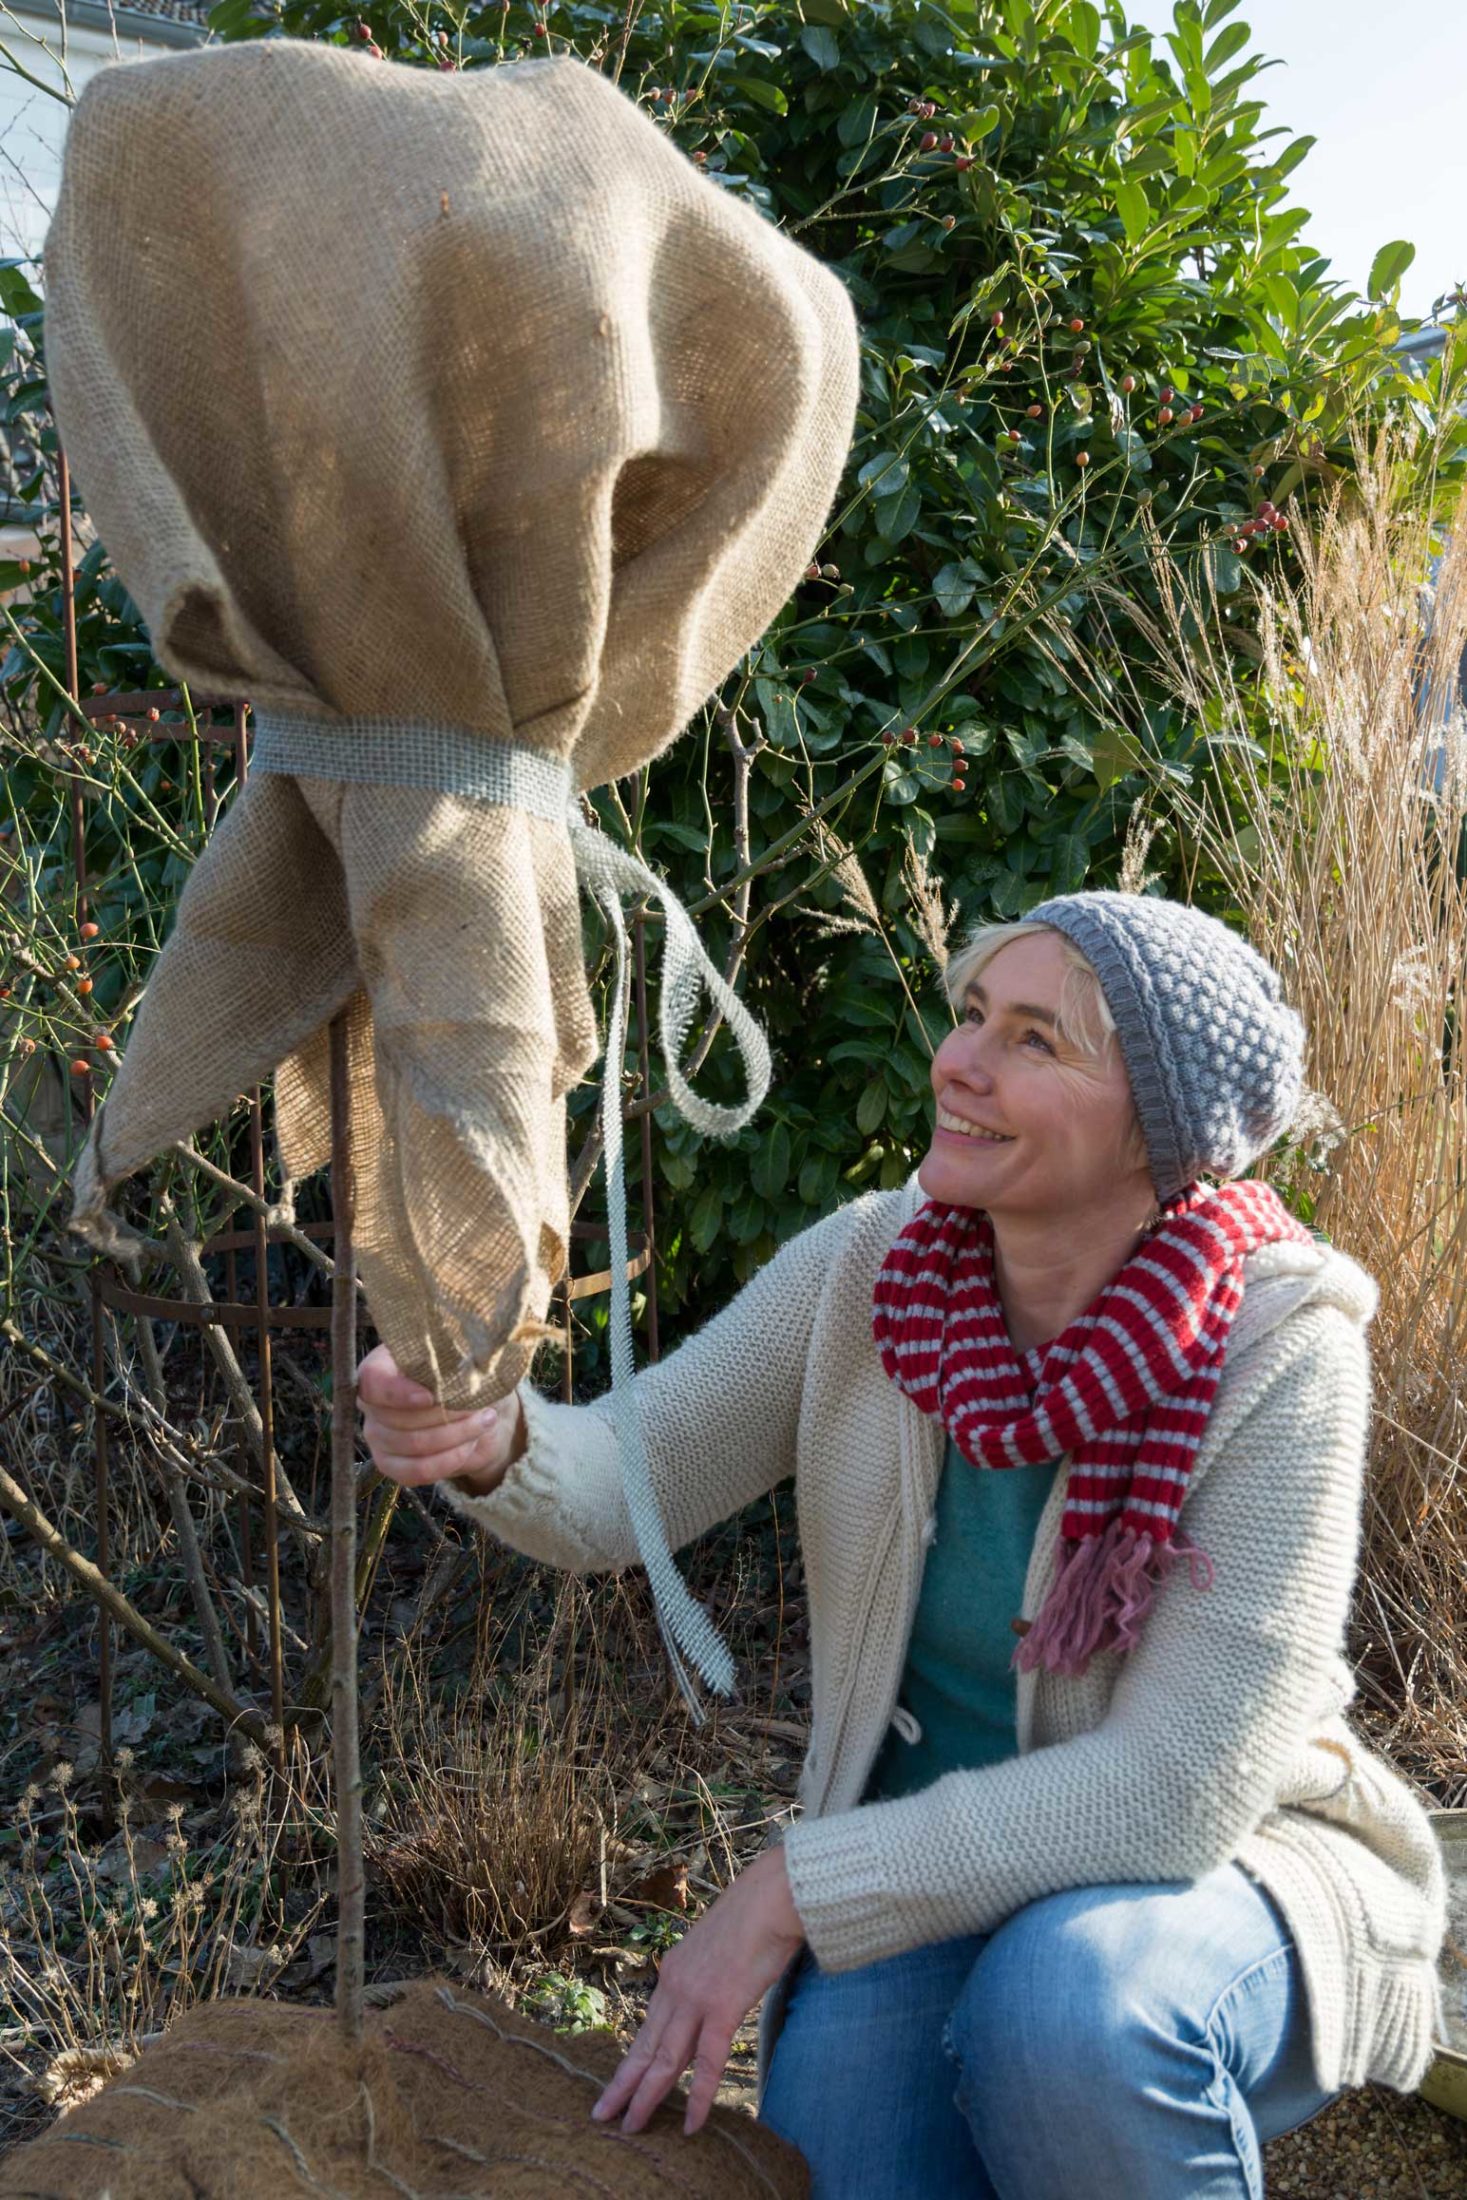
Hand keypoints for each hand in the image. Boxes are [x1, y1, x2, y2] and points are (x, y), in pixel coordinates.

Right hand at [356, 1341, 524, 1493]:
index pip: (372, 1380)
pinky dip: (449, 1460)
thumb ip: (457, 1355)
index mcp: (381, 1367)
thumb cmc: (466, 1376)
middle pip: (397, 1419)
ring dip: (455, 1435)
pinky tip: (471, 1444)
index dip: (398, 1392)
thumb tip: (466, 1364)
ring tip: (485, 1421)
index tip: (431, 1396)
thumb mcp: (464, 1357)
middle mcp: (372, 1404)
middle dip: (445, 1414)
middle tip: (480, 1405)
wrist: (478, 1411)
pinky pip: (416, 1471)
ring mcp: (377, 1437)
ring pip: (412, 1445)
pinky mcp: (391, 1465)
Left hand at [591, 1846, 803, 2137]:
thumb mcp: (719, 1944)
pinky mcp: (721, 2007)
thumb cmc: (757, 1912)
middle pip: (645, 2046)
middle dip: (623, 2084)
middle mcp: (675, 1985)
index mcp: (674, 1969)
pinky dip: (698, 2096)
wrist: (773, 1894)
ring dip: (646, 2097)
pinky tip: (692, 2124)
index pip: (649, 2025)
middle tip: (602, 2115)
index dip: (633, 2058)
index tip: (620, 2083)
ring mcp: (695, 1998)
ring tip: (631, 2128)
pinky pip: (706, 2063)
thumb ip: (708, 1970)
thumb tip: (716, 1986)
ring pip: (664, 2059)